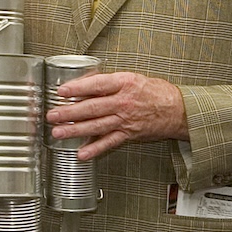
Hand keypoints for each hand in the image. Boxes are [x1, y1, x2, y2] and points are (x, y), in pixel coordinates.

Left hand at [46, 71, 188, 159]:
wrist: (179, 110)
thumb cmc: (156, 92)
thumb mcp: (132, 78)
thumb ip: (108, 81)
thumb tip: (83, 81)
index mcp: (124, 84)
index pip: (96, 85)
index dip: (77, 88)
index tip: (61, 91)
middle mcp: (124, 102)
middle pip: (92, 107)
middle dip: (69, 112)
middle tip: (52, 115)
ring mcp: (126, 120)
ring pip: (97, 126)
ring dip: (75, 130)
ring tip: (58, 133)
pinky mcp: (129, 135)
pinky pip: (109, 143)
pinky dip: (95, 149)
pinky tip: (81, 153)